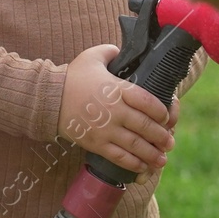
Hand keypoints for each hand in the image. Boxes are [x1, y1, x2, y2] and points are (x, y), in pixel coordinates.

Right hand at [58, 44, 173, 177]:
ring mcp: (106, 130)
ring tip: (162, 159)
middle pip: (145, 126)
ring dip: (152, 154)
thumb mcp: (92, 56)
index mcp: (117, 89)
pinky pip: (119, 157)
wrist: (49, 98)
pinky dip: (133, 164)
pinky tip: (143, 167)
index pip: (147, 101)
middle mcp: (115, 111)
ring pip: (135, 145)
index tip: (166, 116)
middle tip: (169, 141)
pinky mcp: (96, 144)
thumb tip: (122, 51)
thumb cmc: (72, 76)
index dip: (161, 111)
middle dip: (161, 136)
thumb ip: (111, 51)